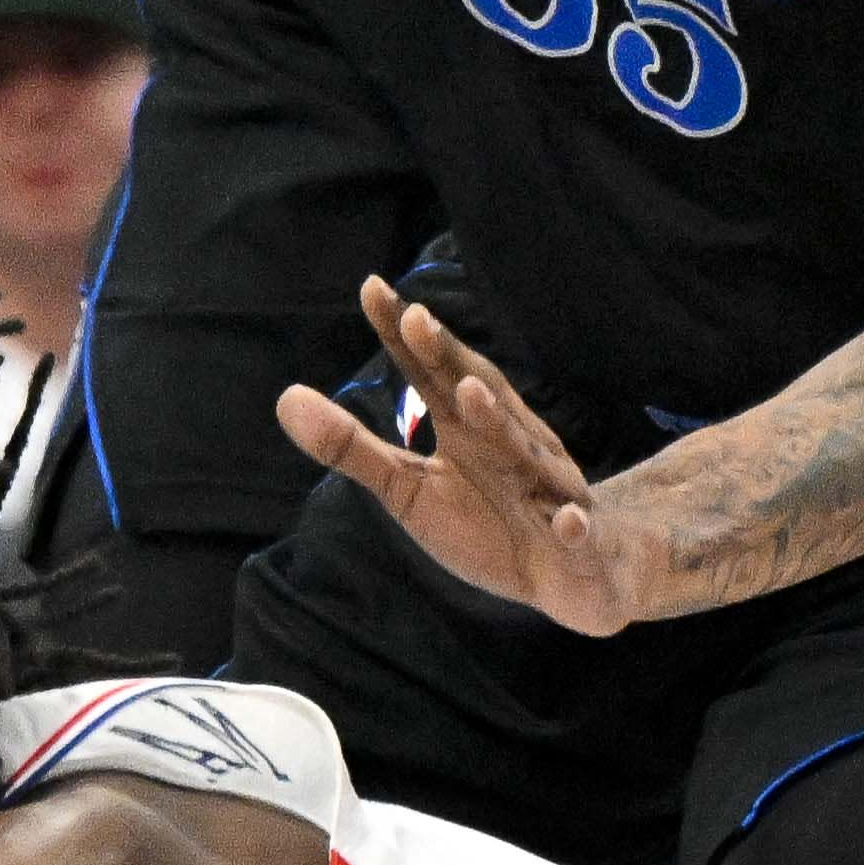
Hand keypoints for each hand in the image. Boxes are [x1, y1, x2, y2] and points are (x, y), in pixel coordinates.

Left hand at [280, 272, 642, 631]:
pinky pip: (577, 532)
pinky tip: (568, 520)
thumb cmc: (490, 523)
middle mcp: (511, 446)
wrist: (576, 575)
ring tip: (470, 393)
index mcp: (468, 430)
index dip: (404, 338)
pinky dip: (574, 526)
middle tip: (417, 319)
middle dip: (451, 360)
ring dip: (499, 423)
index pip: (432, 375)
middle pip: (478, 396)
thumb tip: (285, 398)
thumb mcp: (409, 490)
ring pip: (525, 454)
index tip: (371, 290)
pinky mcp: (578, 541)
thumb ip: (352, 447)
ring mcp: (548, 491)